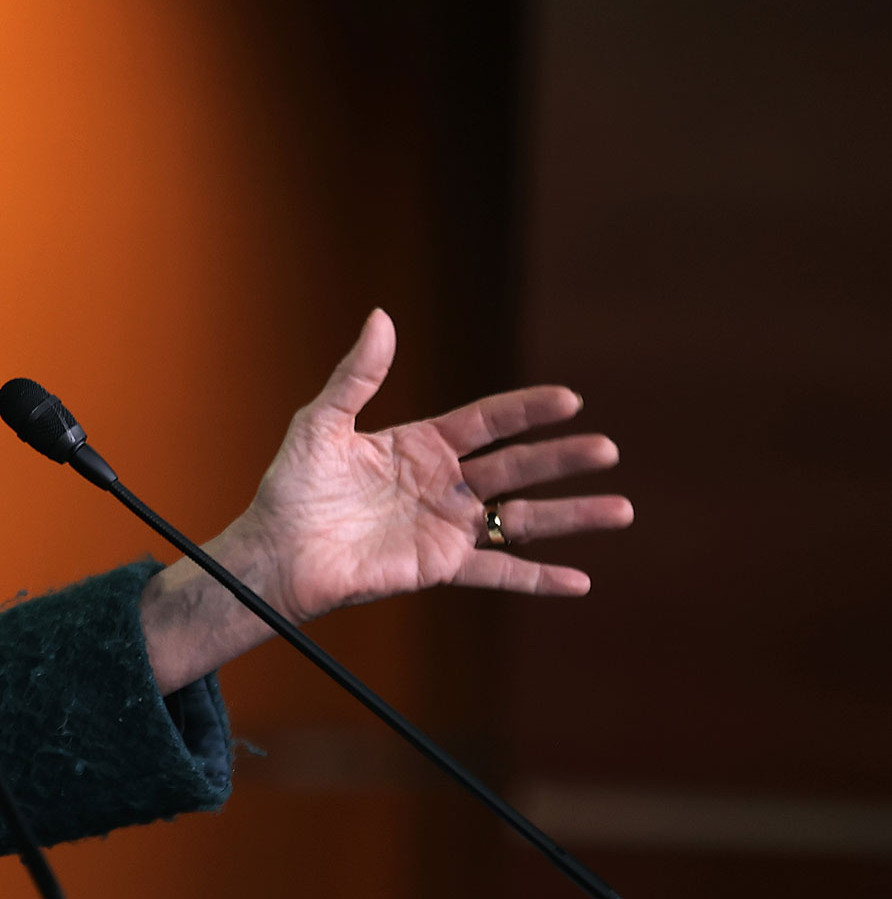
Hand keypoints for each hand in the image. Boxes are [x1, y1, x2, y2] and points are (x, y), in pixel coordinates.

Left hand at [141, 309, 632, 691]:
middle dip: (563, 459)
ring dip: (571, 516)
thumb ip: (358, 375)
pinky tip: (581, 582)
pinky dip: (537, 579)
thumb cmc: (291, 486)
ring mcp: (446, 526)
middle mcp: (443, 484)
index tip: (569, 400)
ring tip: (623, 509)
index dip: (527, 410)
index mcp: (421, 445)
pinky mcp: (439, 567)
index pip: (488, 421)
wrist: (275, 551)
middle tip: (607, 449)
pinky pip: (498, 572)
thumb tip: (381, 316)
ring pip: (521, 519)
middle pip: (517, 466)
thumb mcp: (321, 422)